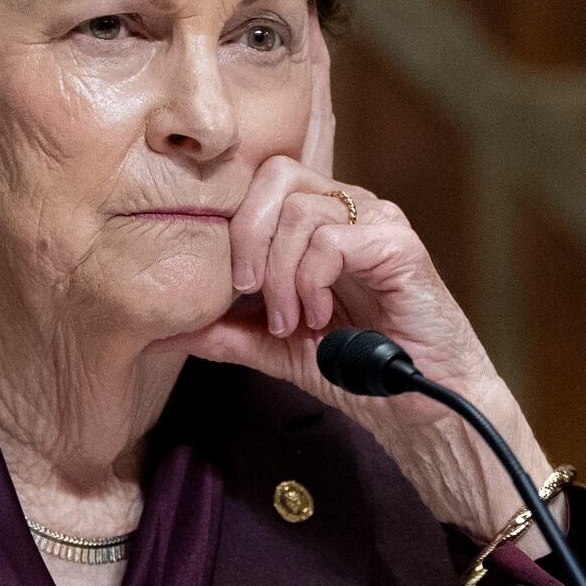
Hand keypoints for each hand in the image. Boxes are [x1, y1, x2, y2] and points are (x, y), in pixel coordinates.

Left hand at [167, 10, 557, 545]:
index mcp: (318, 222)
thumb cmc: (359, 372)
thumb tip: (165, 328)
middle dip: (247, 235)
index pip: (259, 184)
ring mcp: (377, 222)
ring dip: (281, 272)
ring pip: (301, 209)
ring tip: (289, 320)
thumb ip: (228, 332)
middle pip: (276, 175)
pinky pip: (334, 239)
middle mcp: (348, 209)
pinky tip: (318, 318)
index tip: (225, 287)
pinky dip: (312, 280)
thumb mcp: (277, 350)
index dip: (231, 224)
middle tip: (247, 293)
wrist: (421, 410)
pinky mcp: (399, 244)